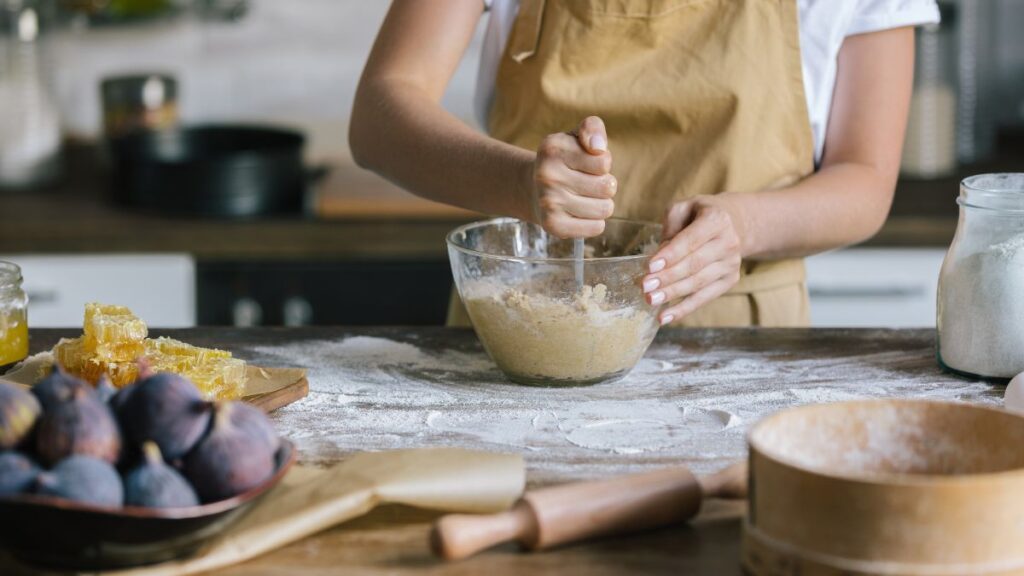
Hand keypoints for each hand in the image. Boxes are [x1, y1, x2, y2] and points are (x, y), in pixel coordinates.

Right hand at [528, 116, 616, 237]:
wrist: (533, 189)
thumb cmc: (564, 161)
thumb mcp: (575, 137)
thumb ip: (592, 128)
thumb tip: (598, 147)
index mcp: (553, 148)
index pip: (604, 162)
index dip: (602, 163)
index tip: (588, 164)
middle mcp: (547, 175)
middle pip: (607, 187)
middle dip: (604, 185)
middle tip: (588, 183)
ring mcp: (549, 202)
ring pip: (605, 209)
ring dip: (601, 204)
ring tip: (584, 198)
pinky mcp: (554, 226)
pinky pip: (596, 227)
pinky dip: (594, 222)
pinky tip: (580, 213)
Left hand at [642, 195, 745, 324]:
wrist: (733, 224)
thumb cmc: (699, 215)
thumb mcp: (684, 208)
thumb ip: (671, 226)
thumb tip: (660, 256)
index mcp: (716, 220)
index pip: (691, 240)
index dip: (671, 255)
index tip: (650, 267)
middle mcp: (729, 242)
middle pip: (695, 264)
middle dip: (668, 277)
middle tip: (645, 286)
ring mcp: (731, 264)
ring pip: (698, 283)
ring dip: (673, 294)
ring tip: (651, 300)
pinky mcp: (729, 281)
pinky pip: (704, 298)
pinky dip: (684, 309)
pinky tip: (665, 317)